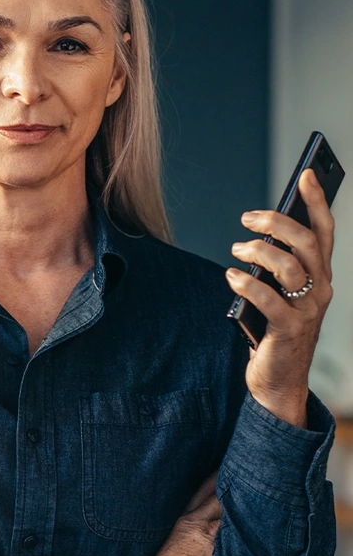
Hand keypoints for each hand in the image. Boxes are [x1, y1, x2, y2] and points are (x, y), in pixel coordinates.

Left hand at [226, 168, 334, 426]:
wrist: (280, 381)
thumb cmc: (275, 331)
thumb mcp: (281, 293)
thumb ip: (278, 267)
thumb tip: (260, 235)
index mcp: (320, 276)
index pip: (324, 231)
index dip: (316, 201)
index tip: (305, 174)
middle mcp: (320, 289)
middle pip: (306, 242)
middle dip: (277, 222)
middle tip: (248, 218)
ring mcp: (307, 310)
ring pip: (288, 266)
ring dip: (258, 251)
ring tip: (236, 250)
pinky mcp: (288, 329)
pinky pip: (268, 298)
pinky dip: (246, 283)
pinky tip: (231, 276)